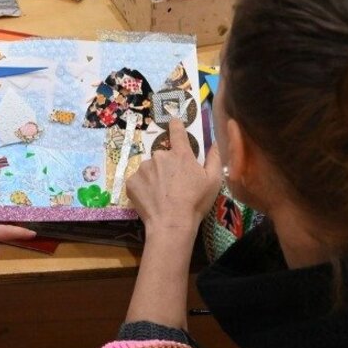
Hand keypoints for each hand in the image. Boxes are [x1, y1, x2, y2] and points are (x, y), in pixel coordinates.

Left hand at [127, 119, 222, 233]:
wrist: (171, 224)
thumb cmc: (195, 202)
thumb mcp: (213, 181)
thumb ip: (214, 158)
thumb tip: (216, 142)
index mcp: (180, 154)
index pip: (176, 130)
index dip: (175, 125)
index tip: (173, 123)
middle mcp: (159, 156)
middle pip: (162, 155)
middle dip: (167, 166)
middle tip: (173, 184)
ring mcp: (143, 168)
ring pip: (149, 169)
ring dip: (154, 177)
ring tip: (162, 195)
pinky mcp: (131, 182)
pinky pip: (138, 181)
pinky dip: (143, 188)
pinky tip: (151, 200)